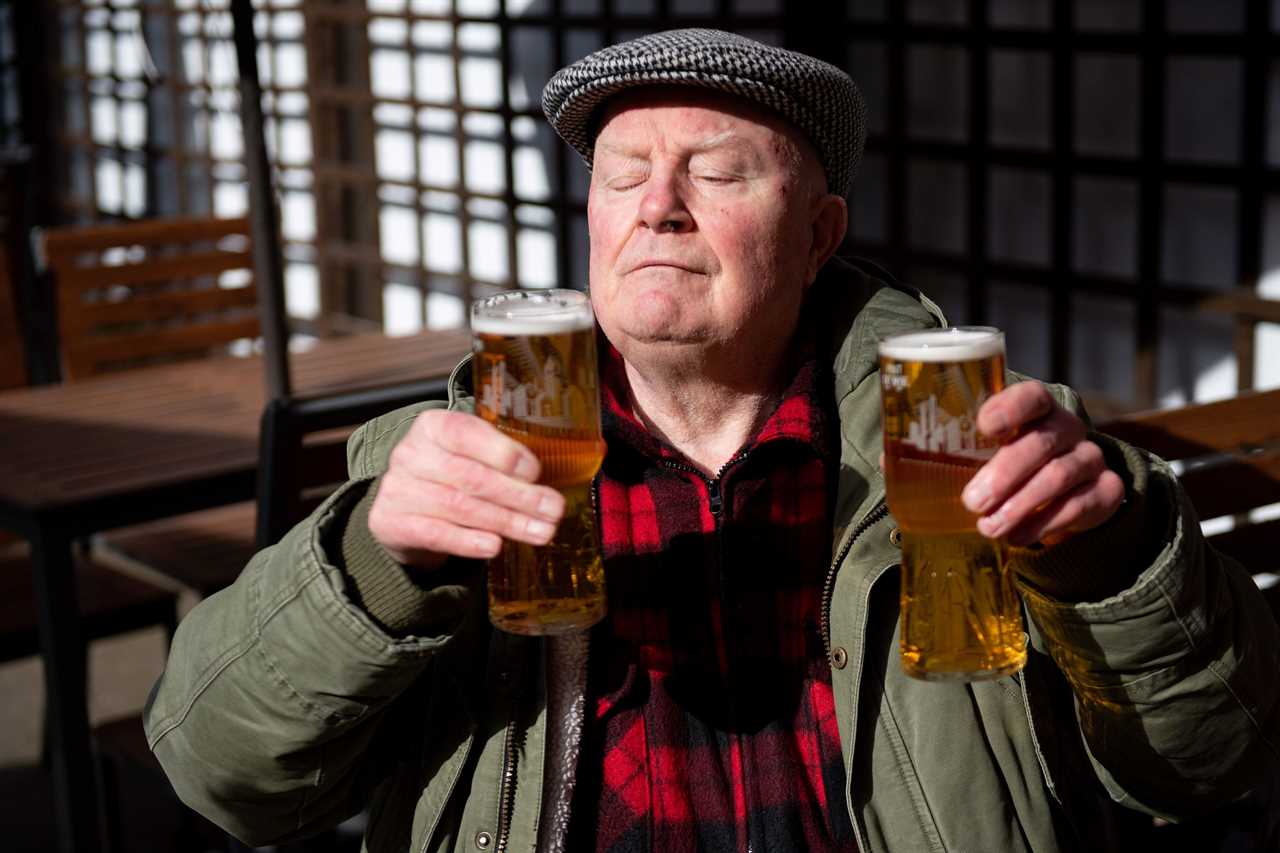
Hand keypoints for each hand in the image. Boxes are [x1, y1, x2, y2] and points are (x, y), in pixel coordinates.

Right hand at [367, 410, 565, 568]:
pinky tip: (495, 546)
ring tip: (539, 532)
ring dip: (506, 521)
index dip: (503, 453)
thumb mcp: (470, 457)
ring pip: (458, 506)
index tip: (535, 472)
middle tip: (552, 510)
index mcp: (433, 427)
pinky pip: (435, 533)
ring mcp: (398, 489)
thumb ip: (501, 461)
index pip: (466, 433)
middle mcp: (410, 454)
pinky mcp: (392, 524)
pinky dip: (468, 541)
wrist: (404, 511)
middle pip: (470, 476)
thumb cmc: (449, 479)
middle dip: (517, 495)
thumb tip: (545, 482)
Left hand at [961, 382, 1124, 546]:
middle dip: (1004, 474)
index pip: (1031, 397)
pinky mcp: (1106, 489)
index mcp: (1036, 408)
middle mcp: (1067, 427)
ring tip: (989, 527)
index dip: (1009, 409)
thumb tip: (899, 461)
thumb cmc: (1006, 464)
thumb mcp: (980, 451)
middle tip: (973, 501)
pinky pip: (1082, 505)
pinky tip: (1018, 536)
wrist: (1059, 493)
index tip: (983, 426)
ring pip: (1061, 475)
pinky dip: (1046, 523)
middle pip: (1041, 442)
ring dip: (1021, 504)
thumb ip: (953, 450)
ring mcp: (1090, 457)